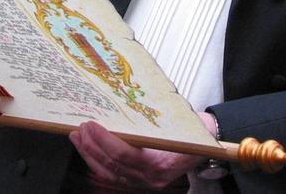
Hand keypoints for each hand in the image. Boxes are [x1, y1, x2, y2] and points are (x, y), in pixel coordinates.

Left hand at [69, 115, 212, 188]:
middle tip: (80, 128)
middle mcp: (152, 178)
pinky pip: (113, 175)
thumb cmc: (194, 129)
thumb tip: (121, 104)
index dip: (105, 141)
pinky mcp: (140, 181)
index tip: (92, 125)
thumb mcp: (176, 121)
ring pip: (109, 173)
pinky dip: (98, 161)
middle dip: (91, 146)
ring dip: (89, 154)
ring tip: (78, 137)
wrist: (208, 144)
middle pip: (113, 166)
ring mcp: (145, 182)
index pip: (125, 156)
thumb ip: (151, 121)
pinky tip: (89, 149)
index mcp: (161, 163)